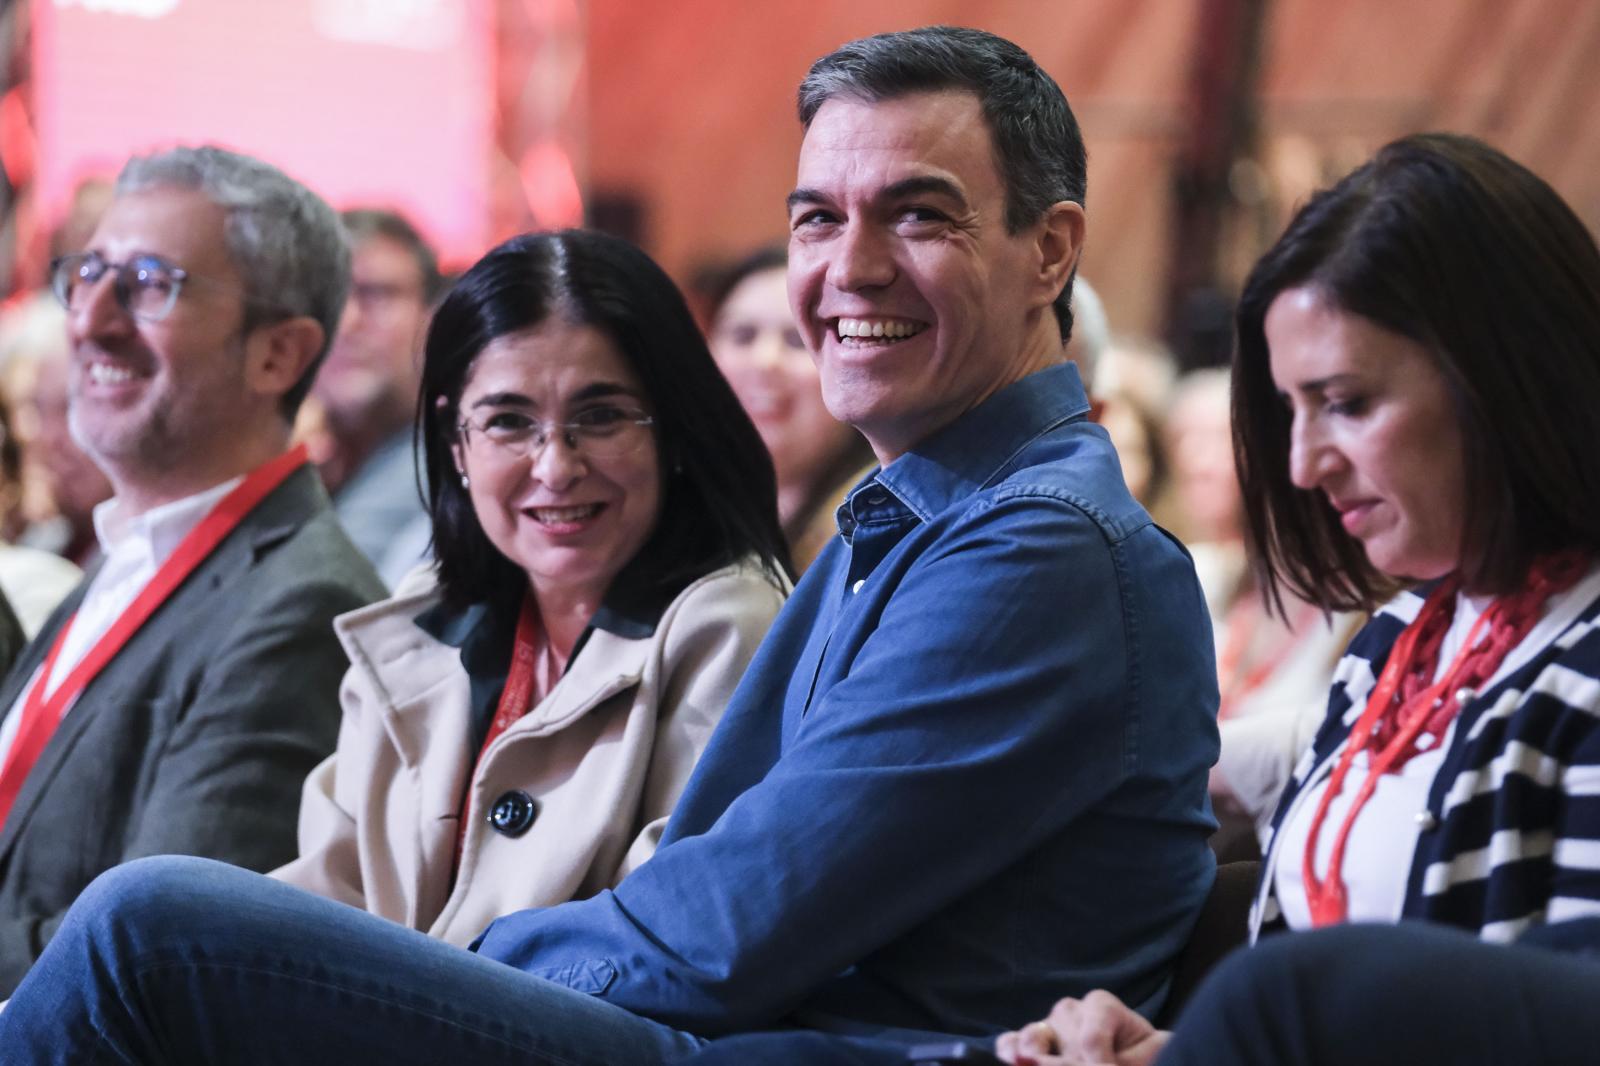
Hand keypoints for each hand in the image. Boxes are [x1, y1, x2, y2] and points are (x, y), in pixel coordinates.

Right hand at [994, 990, 1170, 1065]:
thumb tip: (1100, 1064)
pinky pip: (1011, 1043)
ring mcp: (1047, 1024)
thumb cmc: (1144, 1057)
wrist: (1138, 1057)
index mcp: (1102, 1005)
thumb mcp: (1147, 1056)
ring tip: (1045, 1065)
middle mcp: (1071, 1009)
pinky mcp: (1030, 1041)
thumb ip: (1130, 1061)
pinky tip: (1016, 1063)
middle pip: (1063, 1043)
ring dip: (1039, 1058)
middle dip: (1072, 1064)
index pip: (1091, 1040)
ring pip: (1034, 1041)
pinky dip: (1011, 1053)